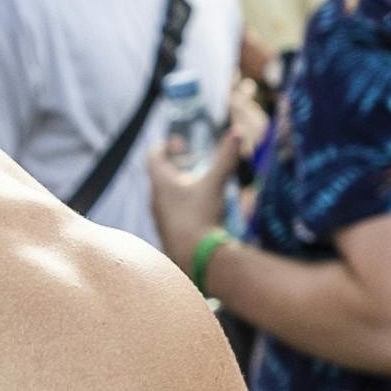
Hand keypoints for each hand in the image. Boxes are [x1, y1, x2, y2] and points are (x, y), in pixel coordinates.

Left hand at [143, 136, 225, 264]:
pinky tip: (198, 212)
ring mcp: (160, 219)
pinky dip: (182, 207)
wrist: (195, 258)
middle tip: (188, 162)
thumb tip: (236, 132)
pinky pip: (172, 215)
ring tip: (195, 186)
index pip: (154, 157)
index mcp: (161, 183)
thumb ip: (225, 158)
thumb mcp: (214, 183)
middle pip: (159, 177)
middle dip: (174, 167)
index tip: (177, 143)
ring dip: (178, 189)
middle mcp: (156, 200)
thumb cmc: (200, 215)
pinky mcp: (169, 235)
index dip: (164, 147)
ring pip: (165, 198)